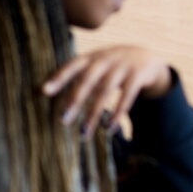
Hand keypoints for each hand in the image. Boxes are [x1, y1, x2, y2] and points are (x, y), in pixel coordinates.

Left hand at [42, 46, 171, 136]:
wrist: (148, 57)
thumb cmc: (113, 66)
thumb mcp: (97, 65)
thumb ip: (79, 75)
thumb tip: (46, 92)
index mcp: (92, 57)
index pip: (73, 65)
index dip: (59, 77)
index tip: (44, 91)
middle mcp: (106, 60)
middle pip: (88, 81)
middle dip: (75, 101)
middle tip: (63, 121)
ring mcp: (123, 67)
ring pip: (105, 92)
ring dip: (94, 114)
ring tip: (84, 134)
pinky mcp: (138, 76)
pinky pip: (127, 97)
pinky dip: (117, 114)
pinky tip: (109, 129)